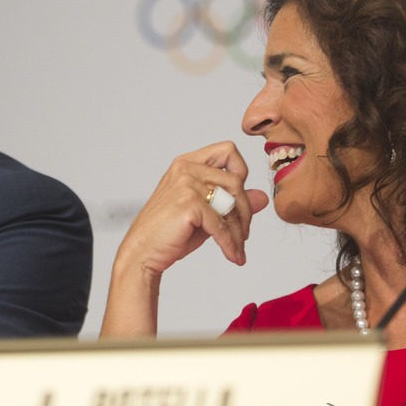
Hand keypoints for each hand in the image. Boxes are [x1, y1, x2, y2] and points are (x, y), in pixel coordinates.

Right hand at [101, 142, 268, 336]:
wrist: (142, 252)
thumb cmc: (169, 232)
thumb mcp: (206, 214)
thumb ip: (231, 202)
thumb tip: (262, 197)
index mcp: (187, 163)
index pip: (227, 150)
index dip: (241, 171)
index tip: (239, 197)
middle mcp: (186, 169)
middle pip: (236, 179)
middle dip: (245, 210)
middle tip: (243, 233)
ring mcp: (186, 184)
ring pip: (233, 201)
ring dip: (240, 229)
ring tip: (238, 247)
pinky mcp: (188, 204)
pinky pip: (221, 224)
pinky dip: (230, 243)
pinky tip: (233, 256)